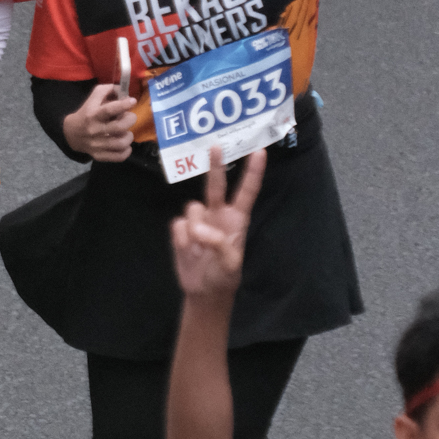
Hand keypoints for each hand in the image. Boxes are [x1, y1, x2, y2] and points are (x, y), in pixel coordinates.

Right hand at [62, 82, 136, 160]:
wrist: (71, 134)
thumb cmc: (87, 113)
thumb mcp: (93, 97)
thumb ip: (108, 90)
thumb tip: (125, 92)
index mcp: (93, 114)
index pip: (108, 110)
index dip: (123, 105)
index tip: (132, 101)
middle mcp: (95, 130)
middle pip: (119, 127)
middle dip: (130, 119)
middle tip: (129, 117)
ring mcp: (97, 145)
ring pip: (120, 143)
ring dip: (129, 136)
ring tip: (126, 132)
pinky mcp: (99, 156)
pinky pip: (118, 157)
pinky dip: (126, 151)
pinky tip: (125, 145)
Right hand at [170, 147, 264, 299]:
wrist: (203, 292)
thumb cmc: (224, 277)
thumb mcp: (231, 265)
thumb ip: (220, 244)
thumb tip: (200, 230)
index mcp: (237, 220)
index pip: (247, 192)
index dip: (253, 173)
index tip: (260, 152)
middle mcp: (218, 215)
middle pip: (216, 186)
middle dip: (216, 166)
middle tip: (216, 146)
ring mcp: (199, 221)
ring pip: (192, 208)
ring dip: (194, 227)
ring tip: (199, 247)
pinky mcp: (182, 231)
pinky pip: (178, 225)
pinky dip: (182, 238)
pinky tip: (188, 251)